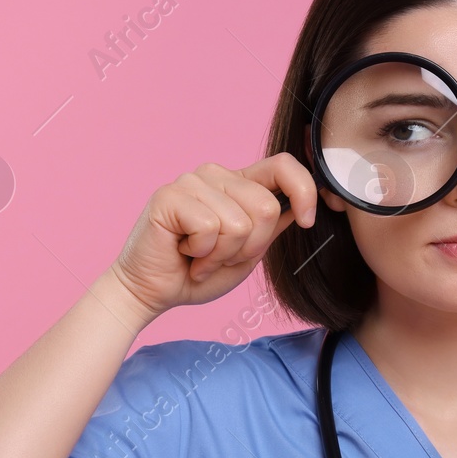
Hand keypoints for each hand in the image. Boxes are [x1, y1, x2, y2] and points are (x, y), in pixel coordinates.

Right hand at [107, 153, 317, 318]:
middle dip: (250, 247)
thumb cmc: (196, 273)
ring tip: (198, 257)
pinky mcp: (169, 196)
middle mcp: (215, 174)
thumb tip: (300, 206)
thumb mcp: (247, 253)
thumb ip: (270, 227)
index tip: (306, 221)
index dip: (304, 191)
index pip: (283, 165)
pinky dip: (201, 253)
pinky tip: (183, 252)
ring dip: (221, 255)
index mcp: (238, 183)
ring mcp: (191, 181)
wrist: (151, 292)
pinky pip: (210, 228)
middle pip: (266, 206)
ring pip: (239, 223)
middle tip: (219, 257)